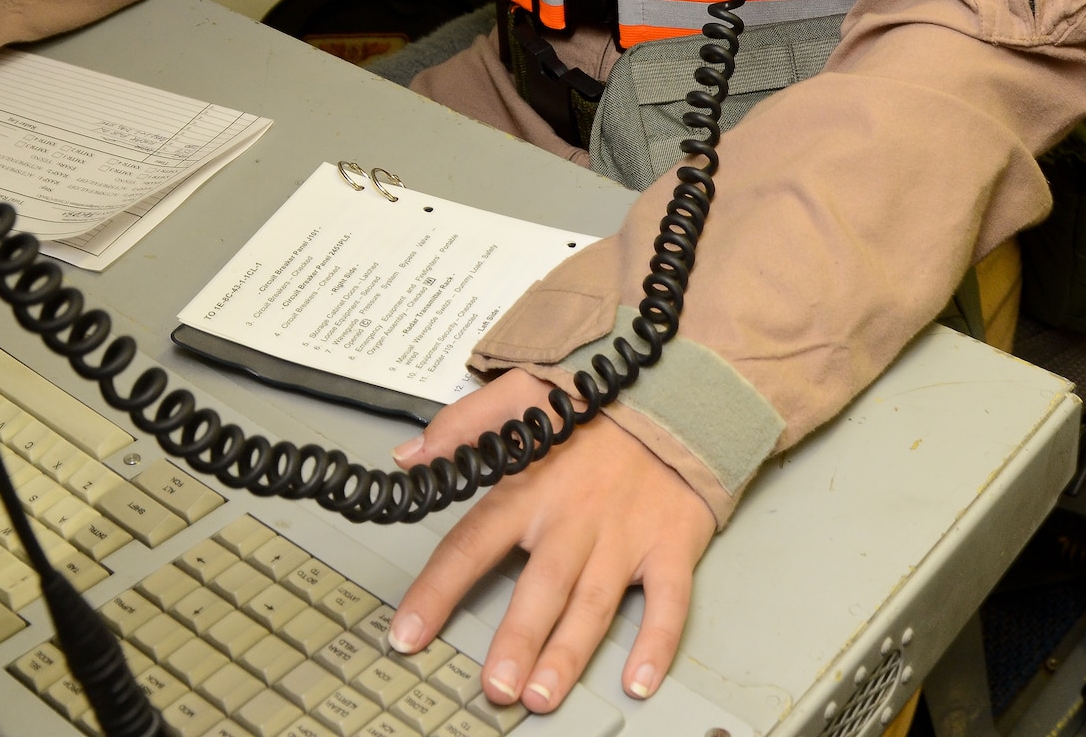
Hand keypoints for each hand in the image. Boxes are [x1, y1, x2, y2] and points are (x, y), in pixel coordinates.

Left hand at [388, 370, 714, 714]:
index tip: (407, 634)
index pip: (472, 543)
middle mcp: (576, 517)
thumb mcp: (521, 391)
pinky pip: (666, 600)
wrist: (678, 388)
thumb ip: (464, 423)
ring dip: (569, 653)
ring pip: (593, 602)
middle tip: (496, 687)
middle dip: (517, 640)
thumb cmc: (597, 404)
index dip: (436, 591)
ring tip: (543, 696)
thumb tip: (408, 456)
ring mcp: (625, 534)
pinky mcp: (670, 543)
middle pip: (540, 586)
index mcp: (531, 487)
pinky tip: (639, 680)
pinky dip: (656, 642)